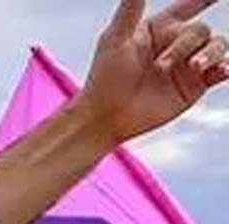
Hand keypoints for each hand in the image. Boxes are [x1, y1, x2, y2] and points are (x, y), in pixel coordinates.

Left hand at [80, 0, 227, 143]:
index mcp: (158, 28)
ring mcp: (187, 65)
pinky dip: (227, 68)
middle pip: (200, 30)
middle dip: (184, 46)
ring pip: (217, 46)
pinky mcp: (196, 85)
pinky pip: (222, 70)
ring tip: (194, 68)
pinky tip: (224, 70)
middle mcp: (176, 43)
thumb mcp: (116, 39)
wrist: (107, 116)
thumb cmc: (104, 77)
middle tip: (161, 66)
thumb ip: (131, 8)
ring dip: (210, 55)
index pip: (190, 4)